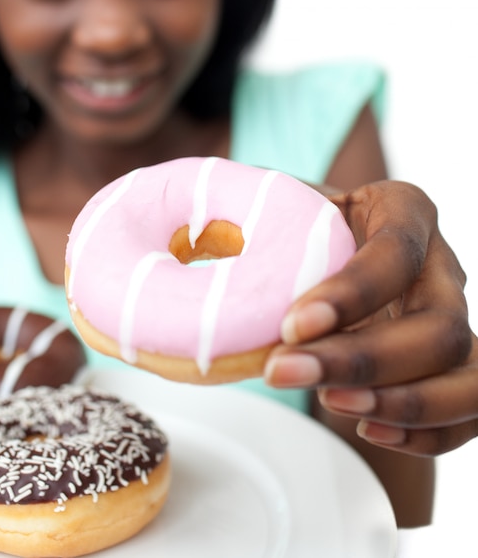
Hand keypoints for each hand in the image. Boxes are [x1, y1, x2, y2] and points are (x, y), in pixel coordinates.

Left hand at [264, 180, 475, 455]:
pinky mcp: (455, 362)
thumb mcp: (281, 206)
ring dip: (402, 401)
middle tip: (282, 373)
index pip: (396, 251)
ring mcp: (453, 316)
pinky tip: (371, 428)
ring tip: (330, 404)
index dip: (352, 293)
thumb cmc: (300, 228)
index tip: (291, 324)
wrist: (330, 255)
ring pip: (465, 371)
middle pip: (439, 325)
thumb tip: (188, 237)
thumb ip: (253, 213)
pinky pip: (471, 407)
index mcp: (401, 210)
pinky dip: (428, 431)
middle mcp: (439, 264)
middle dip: (363, 360)